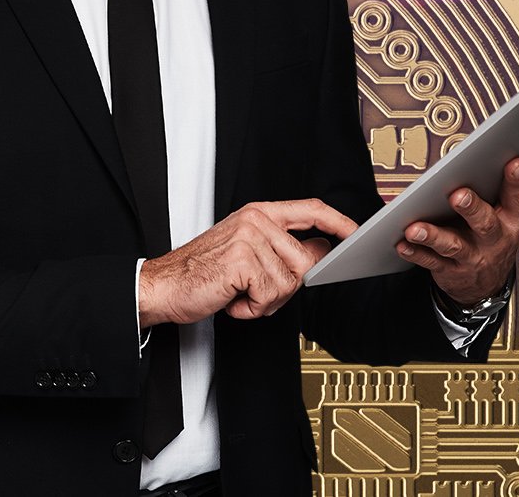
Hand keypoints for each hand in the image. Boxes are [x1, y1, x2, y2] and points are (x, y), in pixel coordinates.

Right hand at [138, 199, 357, 324]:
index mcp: (258, 213)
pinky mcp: (243, 260)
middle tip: (255, 292)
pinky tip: (232, 300)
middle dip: (285, 288)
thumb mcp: (246, 252)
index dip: (338, 221)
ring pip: (289, 283)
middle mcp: (256, 220)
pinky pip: (271, 295)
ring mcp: (250, 238)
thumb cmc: (201, 273)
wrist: (163, 286)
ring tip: (239, 294)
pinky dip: (252, 309)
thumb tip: (320, 251)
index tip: (355, 232)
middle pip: (306, 261)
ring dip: (266, 301)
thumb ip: (282, 248)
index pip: (311, 210)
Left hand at [395, 157, 518, 306]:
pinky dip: (416, 253)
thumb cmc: (498, 235)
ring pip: (452, 245)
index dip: (517, 181)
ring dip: (433, 236)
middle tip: (458, 194)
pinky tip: (402, 244)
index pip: (517, 198)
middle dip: (472, 208)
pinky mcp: (450, 269)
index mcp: (512, 219)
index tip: (514, 161)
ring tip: (415, 228)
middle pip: (484, 223)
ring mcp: (471, 256)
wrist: (485, 283)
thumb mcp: (516, 212)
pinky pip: (431, 261)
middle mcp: (493, 239)